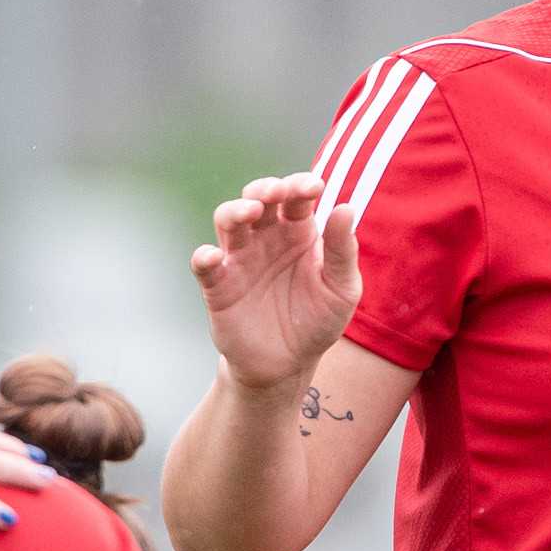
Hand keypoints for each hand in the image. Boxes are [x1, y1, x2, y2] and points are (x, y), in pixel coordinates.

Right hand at [187, 173, 359, 392]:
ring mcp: (240, 259)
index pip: (296, 197)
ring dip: (235, 211)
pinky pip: (204, 265)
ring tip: (250, 212)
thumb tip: (346, 207)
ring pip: (228, 221)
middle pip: (257, 198)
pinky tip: (213, 257)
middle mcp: (266, 237)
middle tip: (276, 192)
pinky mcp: (218, 286)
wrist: (287, 365)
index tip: (314, 186)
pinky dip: (204, 257)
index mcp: (298, 231)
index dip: (301, 185)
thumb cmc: (318, 320)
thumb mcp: (342, 288)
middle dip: (264, 188)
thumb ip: (342, 251)